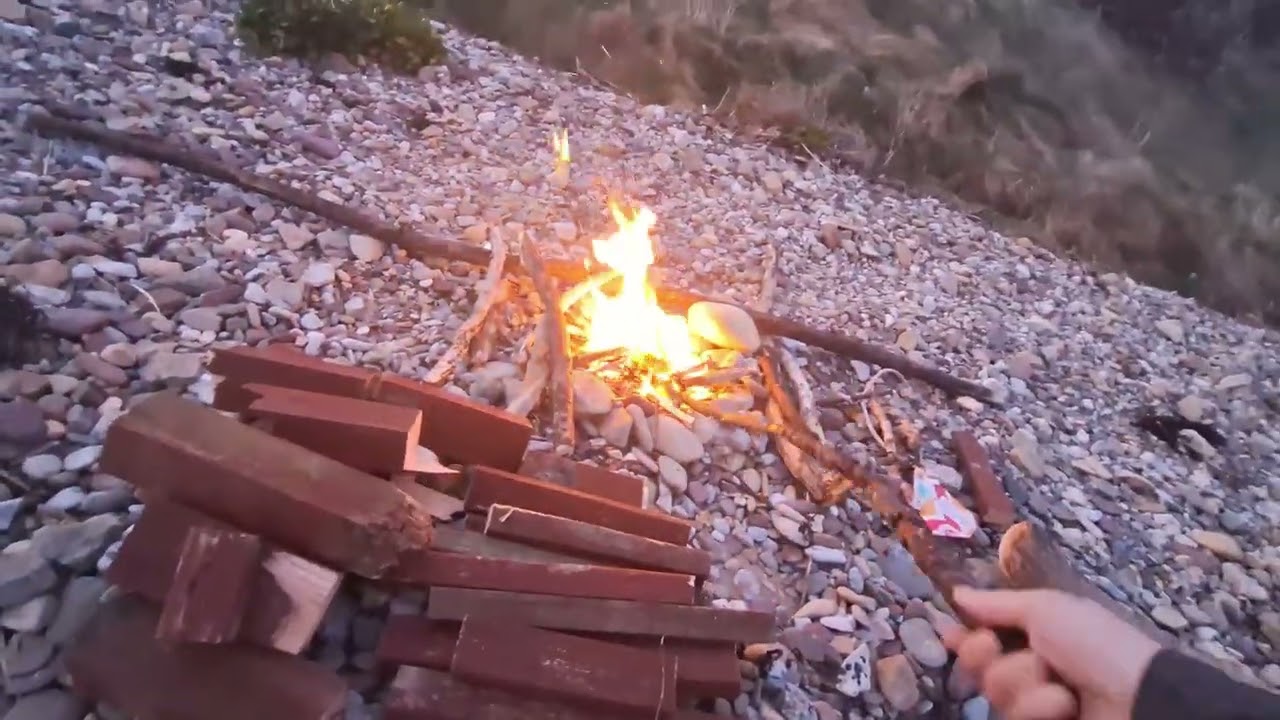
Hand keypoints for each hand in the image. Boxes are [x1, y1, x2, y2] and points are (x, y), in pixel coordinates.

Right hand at [941, 587, 1161, 719]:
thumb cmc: (1095, 644)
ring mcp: (1033, 703)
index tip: (952, 633)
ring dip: (1026, 686)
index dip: (963, 636)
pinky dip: (1038, 709)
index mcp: (1030, 634)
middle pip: (979, 665)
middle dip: (994, 660)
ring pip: (996, 693)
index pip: (979, 635)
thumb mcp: (1046, 609)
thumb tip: (956, 594)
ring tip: (1061, 689)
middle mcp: (1027, 668)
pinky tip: (1065, 708)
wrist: (1138, 698)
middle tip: (1018, 653)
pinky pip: (1014, 718)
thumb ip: (996, 604)